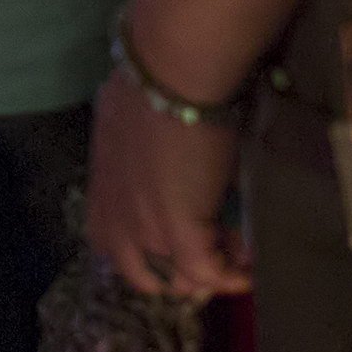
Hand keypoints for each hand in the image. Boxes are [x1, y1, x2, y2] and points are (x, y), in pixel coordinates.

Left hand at [87, 69, 251, 299]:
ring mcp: (145, 228)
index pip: (108, 241)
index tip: (170, 244)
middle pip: (139, 272)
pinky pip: (207, 272)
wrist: (172, 73)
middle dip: (173, 274)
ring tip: (235, 258)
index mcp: (102, 188)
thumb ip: (129, 139)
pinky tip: (249, 271)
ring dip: (205, 274)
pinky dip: (229, 277)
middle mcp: (117, 217)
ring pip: (176, 277)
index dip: (140, 250)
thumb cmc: (151, 79)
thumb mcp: (123, 115)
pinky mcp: (180, 231)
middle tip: (208, 258)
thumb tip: (143, 133)